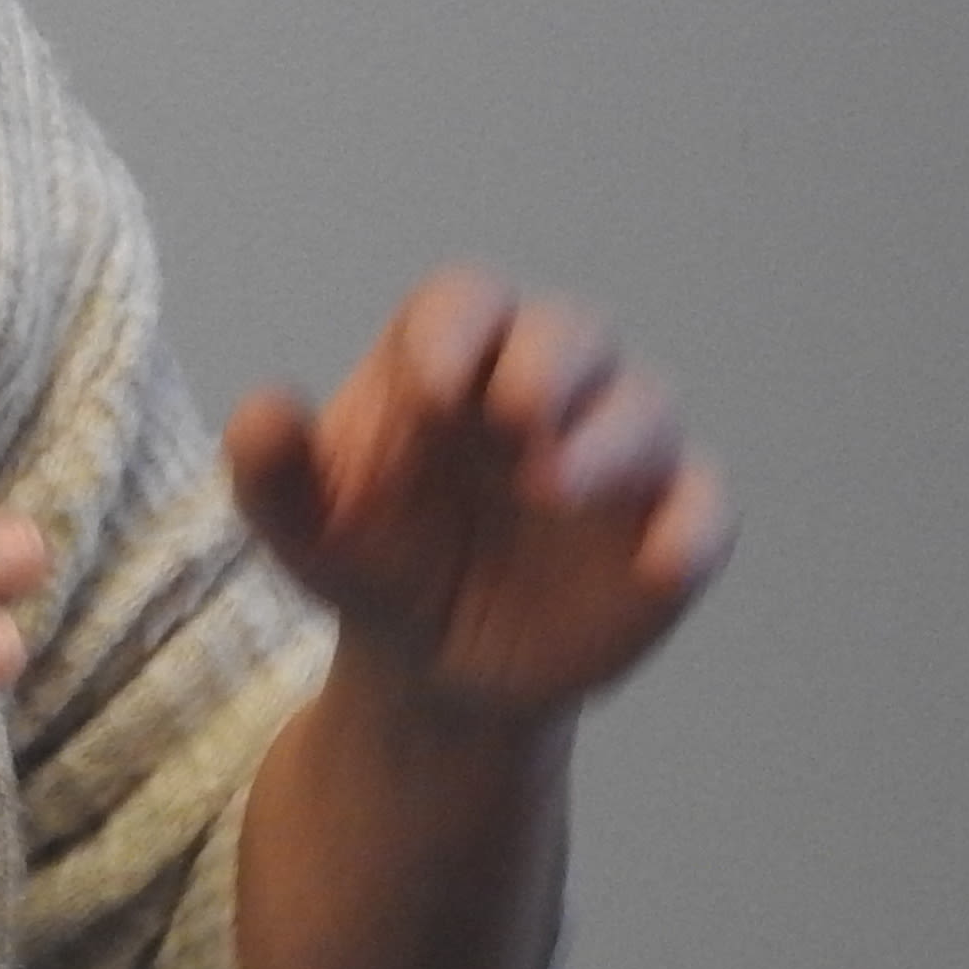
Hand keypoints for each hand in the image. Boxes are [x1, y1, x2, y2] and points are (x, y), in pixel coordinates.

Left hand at [222, 267, 728, 729]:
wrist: (430, 667)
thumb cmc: (369, 560)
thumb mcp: (301, 528)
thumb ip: (270, 470)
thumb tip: (264, 411)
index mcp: (453, 358)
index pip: (467, 301)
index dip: (455, 330)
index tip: (426, 389)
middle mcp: (545, 387)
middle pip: (574, 332)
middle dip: (550, 364)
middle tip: (512, 418)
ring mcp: (612, 454)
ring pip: (647, 407)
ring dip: (609, 438)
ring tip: (549, 487)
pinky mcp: (664, 529)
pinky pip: (704, 509)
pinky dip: (691, 526)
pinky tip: (659, 559)